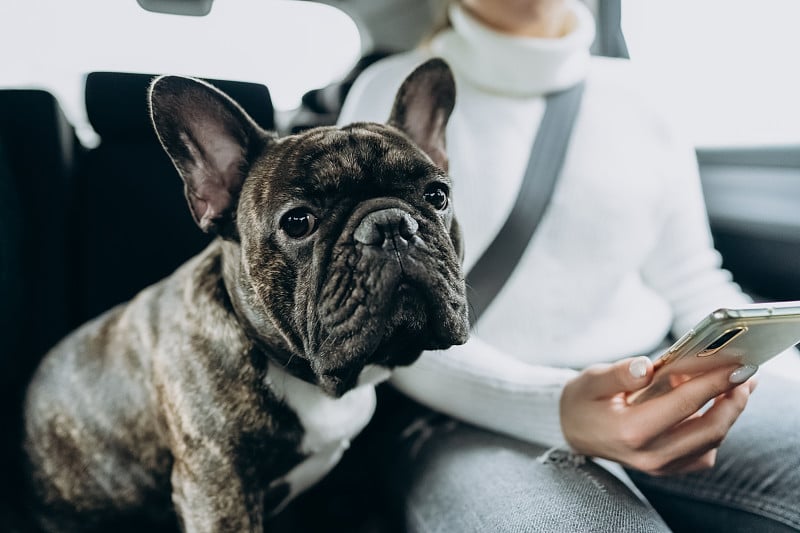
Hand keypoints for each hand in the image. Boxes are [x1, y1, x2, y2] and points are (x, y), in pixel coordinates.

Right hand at [559, 356, 756, 475]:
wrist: (572, 431)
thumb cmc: (583, 400)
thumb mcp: (592, 379)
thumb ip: (620, 373)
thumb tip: (645, 367)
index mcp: (630, 431)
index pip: (683, 405)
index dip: (714, 384)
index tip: (736, 366)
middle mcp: (648, 455)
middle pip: (709, 429)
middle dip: (734, 400)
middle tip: (746, 375)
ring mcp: (660, 466)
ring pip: (712, 442)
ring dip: (729, 413)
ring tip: (736, 386)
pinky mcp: (667, 469)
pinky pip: (704, 453)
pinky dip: (716, 429)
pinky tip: (715, 406)